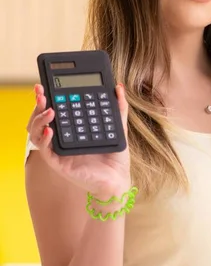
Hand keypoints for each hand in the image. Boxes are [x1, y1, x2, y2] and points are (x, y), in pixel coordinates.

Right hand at [26, 83, 131, 197]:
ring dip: (39, 120)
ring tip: (50, 110)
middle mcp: (62, 139)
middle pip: (41, 120)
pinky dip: (44, 139)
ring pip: (37, 133)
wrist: (118, 179)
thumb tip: (119, 87)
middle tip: (41, 92)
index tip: (46, 85)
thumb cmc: (115, 157)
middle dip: (38, 105)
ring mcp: (59, 151)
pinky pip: (45, 151)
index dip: (48, 98)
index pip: (54, 111)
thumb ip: (118, 108)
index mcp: (72, 129)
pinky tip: (50, 130)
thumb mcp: (118, 128)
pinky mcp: (59, 164)